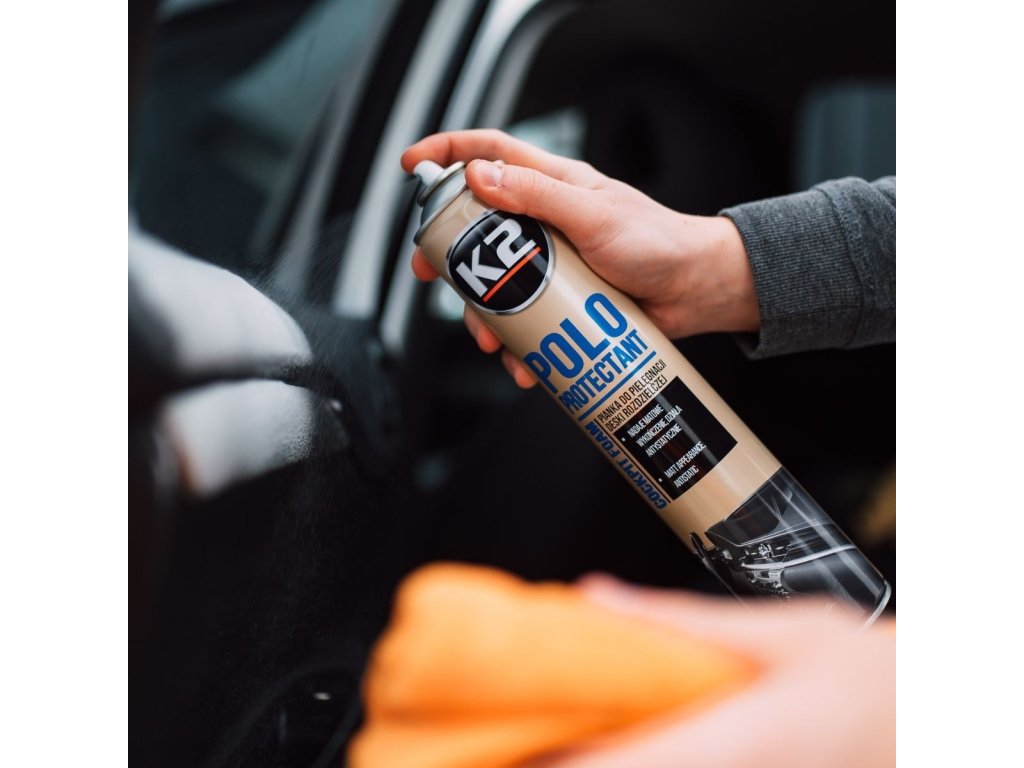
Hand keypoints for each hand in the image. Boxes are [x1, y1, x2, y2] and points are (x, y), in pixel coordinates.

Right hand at [401, 130, 758, 387]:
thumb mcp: (594, 215)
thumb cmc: (658, 242)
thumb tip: (480, 176)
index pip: (489, 154)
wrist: (697, 291)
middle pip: (476, 228)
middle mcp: (545, 221)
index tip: (411, 166)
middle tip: (429, 272)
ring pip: (495, 284)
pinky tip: (523, 363)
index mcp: (551, 185)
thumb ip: (538, 195)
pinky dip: (517, 346)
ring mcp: (551, 263)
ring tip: (492, 340)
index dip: (447, 153)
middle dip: (448, 252)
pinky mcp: (561, 302)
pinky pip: (525, 322)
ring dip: (483, 315)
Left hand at [524, 576, 894, 767]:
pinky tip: (619, 747)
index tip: (495, 743)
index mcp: (737, 743)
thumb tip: (595, 596)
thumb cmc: (877, 681)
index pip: (616, 765)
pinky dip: (639, 765)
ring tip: (549, 741)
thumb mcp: (784, 634)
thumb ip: (680, 623)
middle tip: (511, 738)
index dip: (548, 760)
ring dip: (598, 763)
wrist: (943, 724)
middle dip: (564, 760)